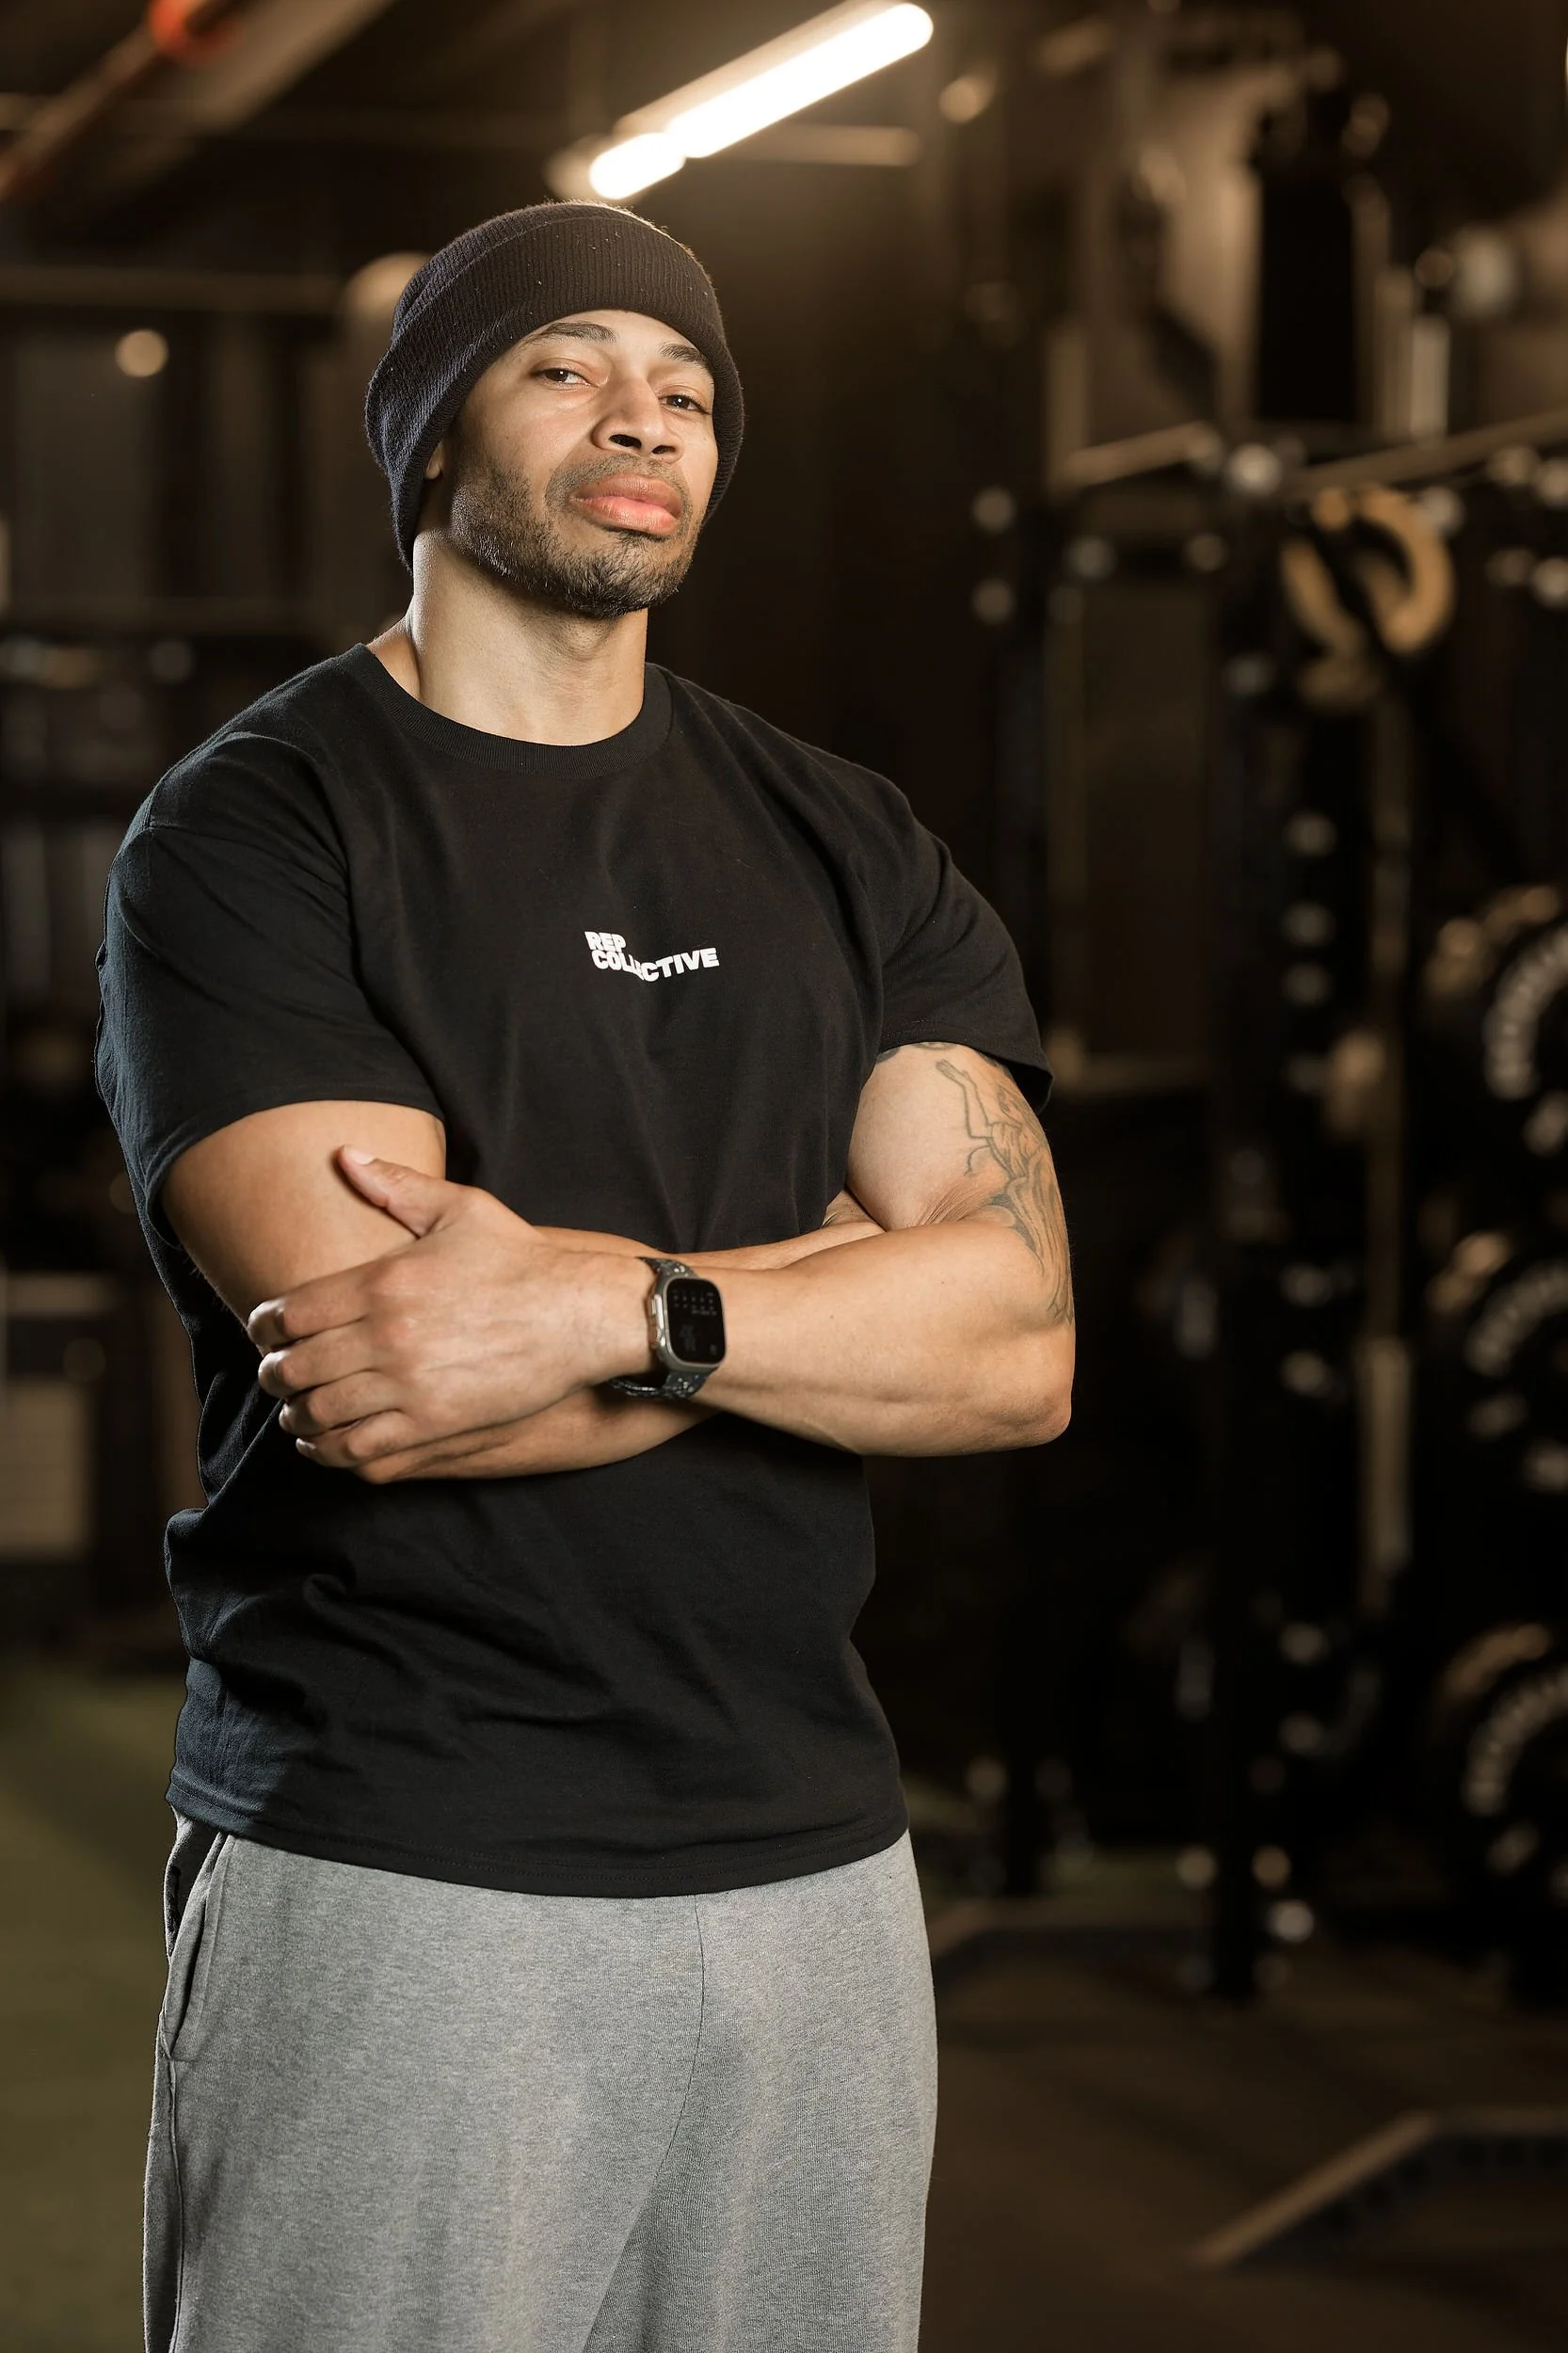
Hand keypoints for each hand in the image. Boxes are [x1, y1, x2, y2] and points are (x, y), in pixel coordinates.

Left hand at [248, 1149, 651, 1472]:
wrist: (581, 1314)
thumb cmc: (523, 1260)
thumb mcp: (462, 1209)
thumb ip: (396, 1184)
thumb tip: (344, 1155)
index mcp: (381, 1282)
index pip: (287, 1313)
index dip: (265, 1327)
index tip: (268, 1333)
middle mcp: (385, 1336)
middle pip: (294, 1366)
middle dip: (274, 1374)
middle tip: (276, 1375)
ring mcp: (407, 1384)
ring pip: (318, 1412)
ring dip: (296, 1414)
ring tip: (298, 1411)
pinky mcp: (432, 1423)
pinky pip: (358, 1448)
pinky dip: (328, 1450)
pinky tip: (326, 1441)